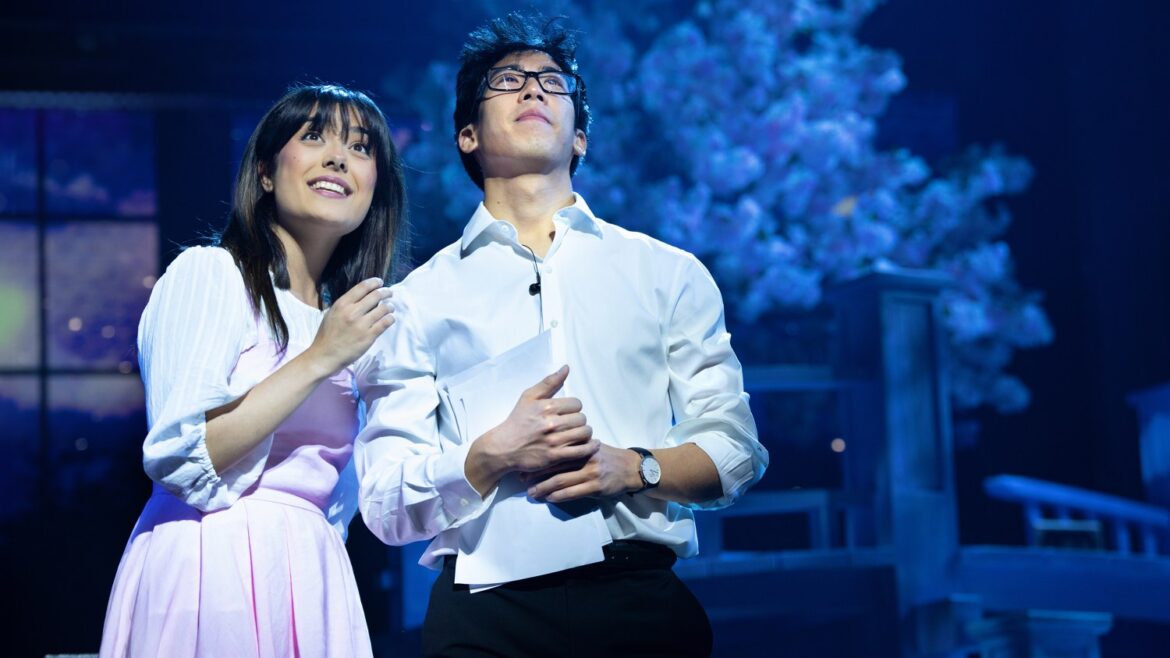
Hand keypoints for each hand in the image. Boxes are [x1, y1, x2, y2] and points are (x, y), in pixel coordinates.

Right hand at [304, 277, 393, 375]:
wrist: (325, 356)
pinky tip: (390, 318)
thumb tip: (362, 297)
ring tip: (390, 307)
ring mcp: (361, 324)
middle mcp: (352, 312)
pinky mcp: (368, 336)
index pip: (362, 287)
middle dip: (385, 292)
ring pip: (383, 309)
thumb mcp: (332, 313)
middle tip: (389, 293)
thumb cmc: (327, 335)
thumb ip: (346, 305)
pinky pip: (385, 323)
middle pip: (375, 296)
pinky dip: (390, 318)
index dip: (374, 282)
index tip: (380, 282)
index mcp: (342, 304)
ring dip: (389, 306)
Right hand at [473, 366, 598, 483]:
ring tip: (581, 433)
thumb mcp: (529, 397)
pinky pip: (581, 451)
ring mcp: (553, 441)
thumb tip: (566, 368)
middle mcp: (551, 423)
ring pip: (584, 434)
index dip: (574, 407)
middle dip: (579, 421)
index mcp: (546, 407)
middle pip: (582, 419)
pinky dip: (590, 447)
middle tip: (573, 424)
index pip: (576, 404)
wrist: (504, 447)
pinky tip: (593, 444)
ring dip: (585, 433)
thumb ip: (549, 382)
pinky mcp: (554, 456)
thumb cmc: (517, 421)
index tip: (568, 413)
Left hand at [523, 443, 641, 502]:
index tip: (525, 463)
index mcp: (582, 445)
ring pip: (561, 481)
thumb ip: (574, 446)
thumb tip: (549, 448)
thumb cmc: (607, 456)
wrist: (630, 468)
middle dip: (536, 473)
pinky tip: (548, 498)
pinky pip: (573, 493)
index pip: (556, 450)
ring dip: (543, 488)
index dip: (539, 458)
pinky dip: (558, 496)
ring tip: (531, 492)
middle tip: (521, 479)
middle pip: (555, 465)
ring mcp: (591, 473)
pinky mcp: (596, 487)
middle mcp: (585, 457)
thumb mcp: (591, 446)